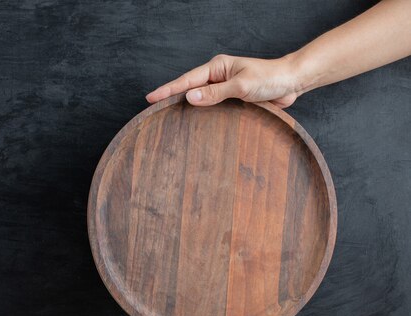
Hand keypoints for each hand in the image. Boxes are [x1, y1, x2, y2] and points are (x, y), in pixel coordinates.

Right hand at [145, 54, 302, 108]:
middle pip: (189, 87)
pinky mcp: (231, 98)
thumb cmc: (270, 78)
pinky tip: (193, 120)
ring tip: (166, 114)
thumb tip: (189, 97)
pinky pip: (211, 105)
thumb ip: (215, 93)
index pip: (187, 80)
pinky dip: (201, 112)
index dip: (168, 89)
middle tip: (152, 105)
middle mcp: (218, 76)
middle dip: (171, 96)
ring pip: (200, 97)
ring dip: (185, 105)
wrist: (291, 82)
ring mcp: (224, 87)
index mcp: (217, 67)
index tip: (151, 97)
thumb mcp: (241, 86)